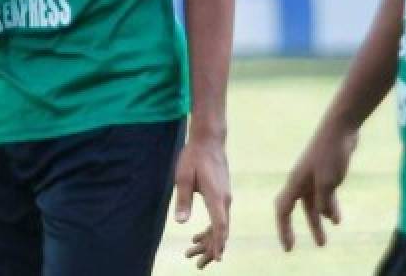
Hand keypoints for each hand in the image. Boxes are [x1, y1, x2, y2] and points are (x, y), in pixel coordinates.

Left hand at [175, 132, 231, 268]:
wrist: (209, 141)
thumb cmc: (195, 157)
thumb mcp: (184, 177)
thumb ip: (182, 199)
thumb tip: (180, 222)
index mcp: (217, 197)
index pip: (220, 225)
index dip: (218, 242)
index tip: (217, 258)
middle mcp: (225, 200)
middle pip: (221, 230)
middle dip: (210, 249)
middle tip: (198, 266)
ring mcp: (225, 198)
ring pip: (220, 226)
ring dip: (208, 241)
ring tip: (193, 255)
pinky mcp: (221, 195)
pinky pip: (218, 218)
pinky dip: (210, 230)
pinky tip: (197, 237)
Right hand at [274, 122, 358, 250]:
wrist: (340, 130)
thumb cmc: (330, 154)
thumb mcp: (328, 183)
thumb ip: (323, 202)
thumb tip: (323, 214)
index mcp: (295, 183)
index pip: (283, 210)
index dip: (284, 229)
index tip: (289, 248)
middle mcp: (301, 181)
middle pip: (300, 209)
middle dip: (307, 227)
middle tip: (313, 245)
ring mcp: (314, 176)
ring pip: (314, 204)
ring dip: (319, 221)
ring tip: (324, 240)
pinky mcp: (326, 172)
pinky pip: (325, 196)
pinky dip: (329, 208)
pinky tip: (337, 220)